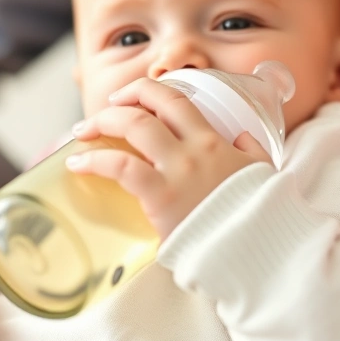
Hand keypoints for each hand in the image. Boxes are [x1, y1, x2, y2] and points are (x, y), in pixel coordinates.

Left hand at [67, 77, 270, 238]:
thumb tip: (241, 136)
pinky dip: (94, 161)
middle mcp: (194, 149)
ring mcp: (177, 171)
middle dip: (116, 106)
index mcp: (215, 140)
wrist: (259, 249)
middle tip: (96, 118)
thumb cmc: (259, 217)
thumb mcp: (261, 173)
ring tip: (80, 135)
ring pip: (133, 128)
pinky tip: (78, 165)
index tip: (127, 98)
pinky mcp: (161, 197)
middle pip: (147, 108)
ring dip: (100, 125)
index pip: (175, 98)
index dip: (145, 91)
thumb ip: (250, 150)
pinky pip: (120, 167)